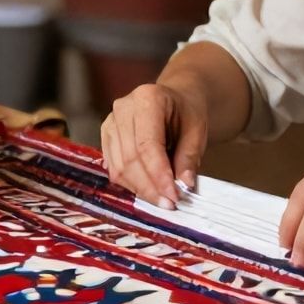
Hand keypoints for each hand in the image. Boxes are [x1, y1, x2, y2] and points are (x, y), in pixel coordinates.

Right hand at [100, 81, 209, 208]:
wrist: (174, 100)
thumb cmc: (186, 112)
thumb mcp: (197, 131)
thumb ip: (189, 157)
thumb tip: (184, 184)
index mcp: (147, 99)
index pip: (147, 145)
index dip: (158, 175)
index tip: (172, 196)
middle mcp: (123, 109)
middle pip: (130, 158)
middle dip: (150, 187)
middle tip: (169, 204)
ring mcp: (110, 122)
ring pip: (119, 167)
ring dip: (140, 189)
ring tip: (161, 200)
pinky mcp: (106, 136)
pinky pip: (114, 168)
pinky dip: (131, 184)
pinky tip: (148, 190)